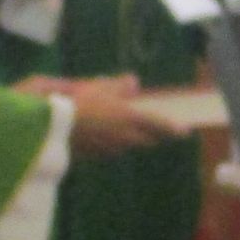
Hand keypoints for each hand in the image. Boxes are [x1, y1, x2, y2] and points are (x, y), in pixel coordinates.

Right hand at [67, 74, 186, 156]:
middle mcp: (125, 137)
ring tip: (126, 128)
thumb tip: (134, 82)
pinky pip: (113, 150)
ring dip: (132, 139)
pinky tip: (104, 134)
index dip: (172, 128)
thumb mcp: (100, 87)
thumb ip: (120, 85)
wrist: (54, 129)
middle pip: (147, 140)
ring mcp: (112, 149)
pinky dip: (114, 143)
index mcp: (129, 118)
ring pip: (129, 145)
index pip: (158, 125)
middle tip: (157, 130)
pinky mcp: (98, 157)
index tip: (185, 132)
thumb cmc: (79, 103)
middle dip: (153, 135)